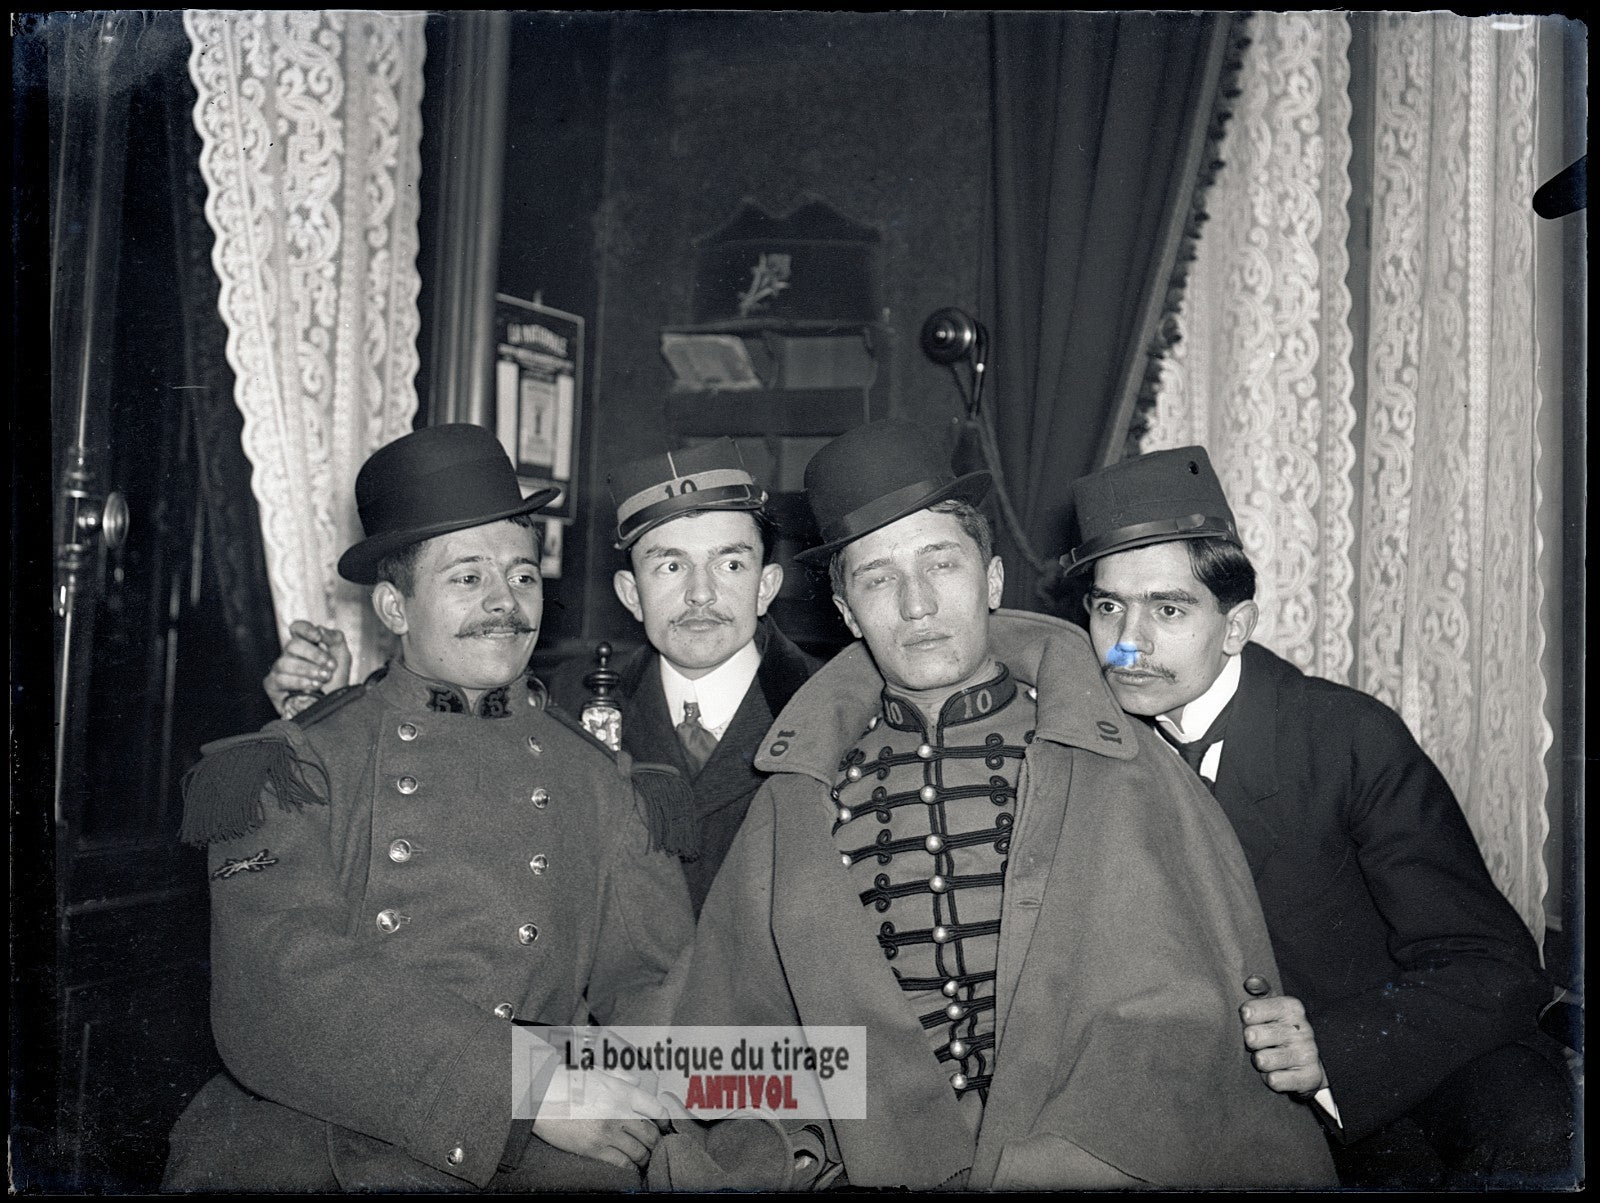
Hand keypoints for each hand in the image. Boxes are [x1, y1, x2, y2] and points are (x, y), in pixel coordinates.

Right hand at [264, 621, 350, 715]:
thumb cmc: (335, 683)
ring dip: (308, 670)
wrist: (332, 708)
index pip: (298, 628)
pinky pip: (280, 679)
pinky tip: (311, 686)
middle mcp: (290, 655)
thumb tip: (320, 629)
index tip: (318, 637)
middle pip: (293, 644)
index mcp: (306, 644)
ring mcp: (280, 669)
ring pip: (285, 662)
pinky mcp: (273, 685)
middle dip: (314, 655)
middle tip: (330, 667)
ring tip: (323, 679)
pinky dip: (298, 682)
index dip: (305, 629)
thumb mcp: (342, 657)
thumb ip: (334, 638)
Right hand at [533, 1071, 672, 1169]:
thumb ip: (621, 1077)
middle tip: (657, 1147)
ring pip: (638, 1151)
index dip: (665, 1120)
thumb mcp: (597, 1071)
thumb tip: (637, 1082)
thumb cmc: (565, 1082)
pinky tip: (631, 1167)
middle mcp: (619, 1112)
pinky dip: (630, 1167)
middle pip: (650, 1133)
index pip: (655, 1108)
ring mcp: (607, 1132)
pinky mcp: (594, 1148)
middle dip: (657, 1143)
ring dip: (645, 1157)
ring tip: (646, 1159)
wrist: (539, 1097)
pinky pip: (621, 1163)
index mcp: (621, 1091)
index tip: (666, 1126)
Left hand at [1241, 993, 1327, 1094]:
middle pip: (1251, 1037)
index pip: (1248, 1011)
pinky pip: (1275, 1081)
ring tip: (1269, 1058)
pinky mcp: (1310, 1077)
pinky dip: (1271, 1080)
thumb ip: (1259, 990)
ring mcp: (1308, 1053)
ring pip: (1261, 1060)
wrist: (1309, 1064)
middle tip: (1261, 1044)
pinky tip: (1279, 1073)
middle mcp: (1302, 1028)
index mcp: (1291, 1007)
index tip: (1252, 1022)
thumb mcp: (1271, 1006)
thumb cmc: (1280, 1030)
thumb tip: (1250, 982)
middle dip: (1250, 1043)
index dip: (1245, 1021)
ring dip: (1260, 1062)